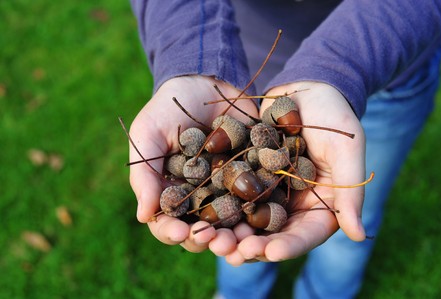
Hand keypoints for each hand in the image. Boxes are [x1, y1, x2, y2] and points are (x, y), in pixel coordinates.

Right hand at [128, 75, 258, 251]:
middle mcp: (199, 198)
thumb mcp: (148, 134)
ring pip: (231, 223)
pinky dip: (261, 212)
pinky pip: (258, 200)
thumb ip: (144, 174)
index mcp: (170, 193)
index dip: (172, 232)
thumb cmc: (168, 109)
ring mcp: (226, 190)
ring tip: (242, 240)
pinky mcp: (252, 177)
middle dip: (208, 241)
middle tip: (217, 243)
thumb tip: (143, 217)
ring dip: (236, 235)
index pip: (168, 223)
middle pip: (202, 231)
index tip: (180, 232)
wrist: (206, 81)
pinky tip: (265, 217)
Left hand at [223, 81, 366, 264]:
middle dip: (253, 247)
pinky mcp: (249, 176)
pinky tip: (202, 213)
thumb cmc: (335, 118)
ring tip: (213, 240)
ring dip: (231, 233)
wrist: (308, 90)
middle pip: (273, 235)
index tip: (270, 252)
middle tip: (234, 253)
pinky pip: (232, 195)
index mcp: (321, 206)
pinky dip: (219, 205)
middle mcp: (293, 205)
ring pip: (248, 220)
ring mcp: (269, 192)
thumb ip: (351, 192)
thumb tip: (359, 236)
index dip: (289, 246)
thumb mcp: (347, 150)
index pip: (306, 234)